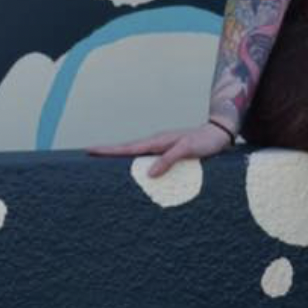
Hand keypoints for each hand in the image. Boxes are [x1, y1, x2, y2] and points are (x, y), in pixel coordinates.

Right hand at [88, 121, 232, 176]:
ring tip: (102, 163)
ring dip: (119, 157)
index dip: (108, 150)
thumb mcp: (187, 150)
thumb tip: (149, 173)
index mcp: (157, 142)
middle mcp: (156, 143)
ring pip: (135, 154)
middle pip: (126, 149)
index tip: (89, 150)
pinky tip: (133, 170)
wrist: (219, 135)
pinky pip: (146, 158)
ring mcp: (161, 147)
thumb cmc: (205, 142)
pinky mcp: (168, 153)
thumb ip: (169, 159)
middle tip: (88, 155)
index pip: (127, 148)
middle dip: (107, 152)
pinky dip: (135, 162)